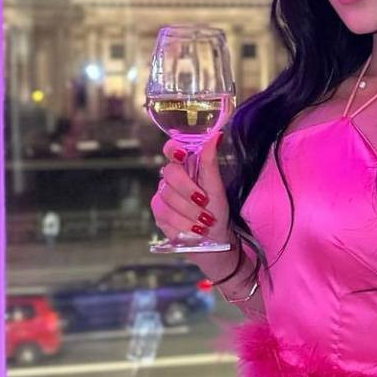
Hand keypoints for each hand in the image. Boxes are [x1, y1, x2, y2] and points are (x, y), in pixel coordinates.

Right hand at [151, 130, 231, 247]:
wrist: (215, 241)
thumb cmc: (217, 211)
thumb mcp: (217, 187)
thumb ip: (211, 162)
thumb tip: (215, 135)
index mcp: (186, 167)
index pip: (171, 149)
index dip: (173, 148)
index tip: (181, 154)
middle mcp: (171, 179)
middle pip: (170, 173)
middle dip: (189, 190)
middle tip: (205, 202)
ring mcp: (162, 197)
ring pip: (167, 197)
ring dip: (190, 212)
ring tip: (205, 222)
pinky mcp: (159, 215)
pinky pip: (166, 215)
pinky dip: (184, 224)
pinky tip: (194, 230)